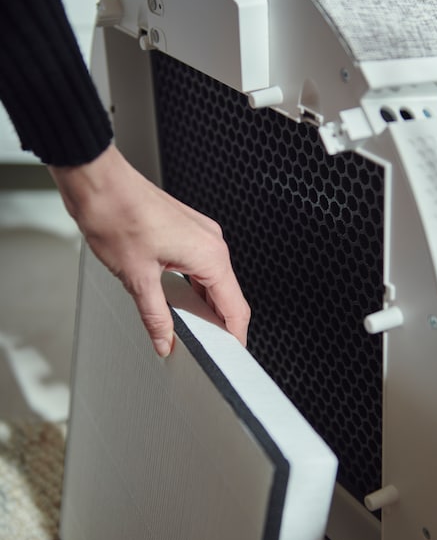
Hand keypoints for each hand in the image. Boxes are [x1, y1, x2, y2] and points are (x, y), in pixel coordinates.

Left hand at [49, 144, 249, 356]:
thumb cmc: (117, 216)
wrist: (98, 182)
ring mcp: (200, 233)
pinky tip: (177, 301)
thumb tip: (165, 341)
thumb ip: (156, 316)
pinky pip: (200, 265)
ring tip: (187, 330)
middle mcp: (212, 242)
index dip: (234, 337)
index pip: (235, 307)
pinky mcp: (186, 229)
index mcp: (210, 255)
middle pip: (227, 295)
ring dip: (203, 305)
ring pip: (213, 280)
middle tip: (203, 351)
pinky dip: (194, 287)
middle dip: (218, 324)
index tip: (228, 358)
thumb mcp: (137, 279)